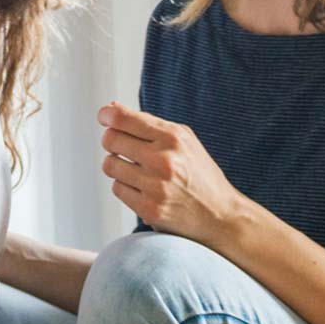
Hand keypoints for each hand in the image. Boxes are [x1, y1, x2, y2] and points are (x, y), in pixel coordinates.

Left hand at [99, 102, 247, 246]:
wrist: (220, 215)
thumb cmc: (199, 174)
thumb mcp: (183, 140)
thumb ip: (148, 124)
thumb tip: (110, 109)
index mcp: (173, 138)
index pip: (124, 119)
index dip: (107, 115)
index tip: (104, 117)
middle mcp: (164, 160)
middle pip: (111, 140)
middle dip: (112, 141)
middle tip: (121, 146)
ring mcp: (155, 186)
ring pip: (110, 165)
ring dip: (117, 165)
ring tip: (136, 169)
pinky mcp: (148, 209)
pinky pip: (117, 188)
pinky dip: (125, 187)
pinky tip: (142, 188)